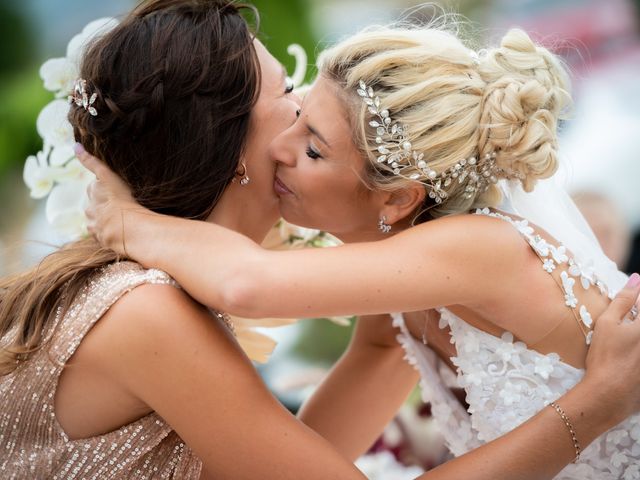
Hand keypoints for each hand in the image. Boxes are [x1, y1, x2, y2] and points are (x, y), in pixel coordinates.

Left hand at [75, 143, 146, 254]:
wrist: (125, 228)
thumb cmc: (119, 200)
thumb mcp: (107, 176)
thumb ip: (92, 162)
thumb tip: (74, 145)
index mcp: (93, 193)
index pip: (96, 187)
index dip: (106, 187)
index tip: (116, 189)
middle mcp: (90, 209)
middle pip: (95, 204)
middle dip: (103, 204)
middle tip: (119, 204)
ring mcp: (95, 225)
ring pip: (98, 220)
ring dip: (106, 219)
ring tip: (121, 219)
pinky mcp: (102, 238)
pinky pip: (104, 234)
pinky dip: (109, 231)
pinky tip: (119, 230)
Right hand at [583, 273, 639, 419]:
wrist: (609, 393)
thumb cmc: (605, 356)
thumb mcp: (607, 324)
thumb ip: (623, 300)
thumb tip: (637, 278)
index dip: (636, 305)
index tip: (628, 313)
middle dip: (635, 322)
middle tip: (620, 336)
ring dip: (633, 340)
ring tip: (623, 347)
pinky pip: (639, 356)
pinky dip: (634, 354)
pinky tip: (627, 360)